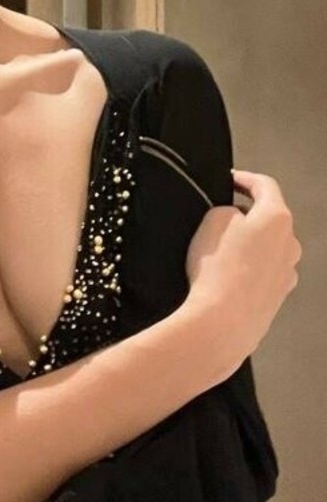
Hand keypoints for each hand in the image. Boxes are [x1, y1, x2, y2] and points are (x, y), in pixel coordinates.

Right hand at [184, 168, 301, 374]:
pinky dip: (248, 270)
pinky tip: (226, 278)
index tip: (230, 180)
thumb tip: (234, 219)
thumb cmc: (218, 269)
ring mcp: (287, 272)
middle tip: (218, 218)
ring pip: (268, 248)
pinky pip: (263, 273)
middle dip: (246, 215)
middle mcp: (290, 243)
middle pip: (269, 218)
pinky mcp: (277, 296)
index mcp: (277, 218)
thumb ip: (226, 210)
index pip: (265, 185)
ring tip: (219, 253)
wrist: (222, 322)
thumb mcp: (212, 220)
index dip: (244, 178)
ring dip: (249, 245)